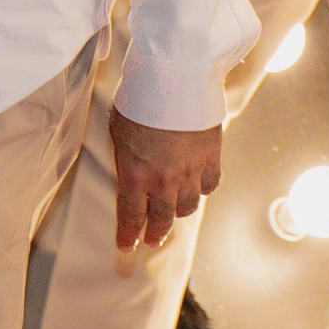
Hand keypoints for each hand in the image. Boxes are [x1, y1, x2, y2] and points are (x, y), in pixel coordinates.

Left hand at [111, 111, 222, 249]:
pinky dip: (203, 190)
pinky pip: (210, 185)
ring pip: (187, 206)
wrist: (176, 82)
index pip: (130, 217)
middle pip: (161, 218)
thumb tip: (130, 168)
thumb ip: (126, 158)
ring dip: (179, 213)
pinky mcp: (211, 157)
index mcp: (134, 175)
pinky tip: (199, 188)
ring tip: (175, 214)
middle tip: (152, 240)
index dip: (127, 235)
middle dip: (155, 233)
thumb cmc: (141, 100)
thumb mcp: (118, 131)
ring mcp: (190, 171)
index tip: (126, 246)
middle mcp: (163, 181)